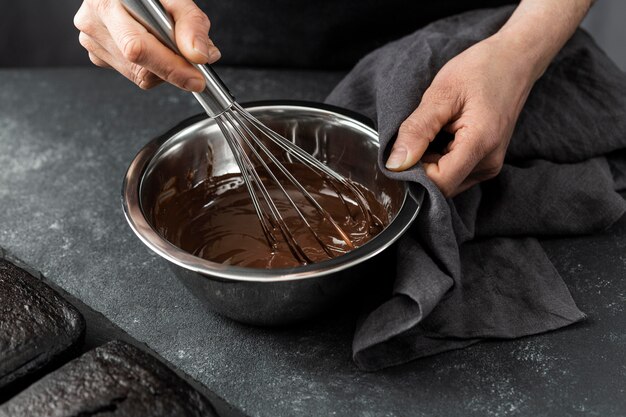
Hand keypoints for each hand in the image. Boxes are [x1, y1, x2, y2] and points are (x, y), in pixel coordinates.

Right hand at [74, 0, 219, 91]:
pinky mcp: (99, 57)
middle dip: (173, 69)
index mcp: (106, 3)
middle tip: (195, 66)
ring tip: (167, 41)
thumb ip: (191, 22)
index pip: (137, 48)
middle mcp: (94, 24)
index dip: (170, 67)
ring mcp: (93, 43)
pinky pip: (134, 74)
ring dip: (164, 67)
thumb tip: (199, 55)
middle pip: (140, 68)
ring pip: (140, 76)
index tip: (196, 79)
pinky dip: (152, 66)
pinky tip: (153, 46)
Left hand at [385, 35, 535, 196]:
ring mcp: (489, 166)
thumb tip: (394, 164)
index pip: (438, 183)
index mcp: (481, 145)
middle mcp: (488, 164)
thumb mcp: (441, 94)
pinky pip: (454, 172)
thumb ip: (417, 130)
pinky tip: (441, 135)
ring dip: (429, 163)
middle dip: (420, 168)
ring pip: (446, 181)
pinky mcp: (486, 163)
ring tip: (433, 131)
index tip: (401, 152)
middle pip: (441, 186)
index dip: (413, 174)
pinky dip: (440, 159)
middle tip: (416, 135)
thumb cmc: (481, 69)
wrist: (515, 60)